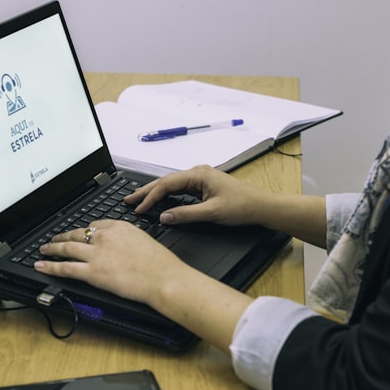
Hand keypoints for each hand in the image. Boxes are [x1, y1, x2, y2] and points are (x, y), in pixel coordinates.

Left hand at [36, 220, 186, 305]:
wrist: (163, 278)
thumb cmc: (160, 264)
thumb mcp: (144, 240)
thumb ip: (128, 240)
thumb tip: (121, 245)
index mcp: (119, 227)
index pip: (95, 225)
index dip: (84, 231)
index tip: (79, 234)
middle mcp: (105, 237)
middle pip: (77, 233)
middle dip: (62, 236)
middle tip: (54, 239)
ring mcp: (97, 254)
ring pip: (67, 248)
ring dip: (52, 248)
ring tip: (44, 250)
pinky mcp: (93, 272)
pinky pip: (66, 268)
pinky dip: (50, 267)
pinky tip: (41, 266)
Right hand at [126, 165, 270, 226]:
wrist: (261, 207)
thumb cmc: (243, 206)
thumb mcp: (212, 213)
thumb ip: (186, 214)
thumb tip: (164, 217)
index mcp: (198, 174)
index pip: (167, 184)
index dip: (151, 197)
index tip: (139, 208)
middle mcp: (198, 173)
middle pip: (166, 182)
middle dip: (146, 191)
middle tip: (128, 200)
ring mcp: (200, 179)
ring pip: (171, 185)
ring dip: (155, 193)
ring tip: (137, 200)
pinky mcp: (203, 187)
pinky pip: (179, 190)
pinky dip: (166, 196)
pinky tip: (158, 201)